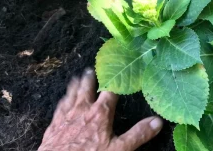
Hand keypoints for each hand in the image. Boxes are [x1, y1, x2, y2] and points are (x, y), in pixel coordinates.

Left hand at [38, 69, 162, 150]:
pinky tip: (63, 99)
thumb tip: (157, 122)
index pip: (110, 91)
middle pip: (87, 88)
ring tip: (77, 78)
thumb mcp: (119, 149)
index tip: (119, 72)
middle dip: (90, 78)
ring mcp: (66, 115)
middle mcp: (83, 109)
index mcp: (101, 112)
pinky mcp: (54, 124)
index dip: (115, 81)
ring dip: (75, 85)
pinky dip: (63, 100)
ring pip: (71, 94)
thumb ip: (138, 134)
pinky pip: (59, 106)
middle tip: (91, 69)